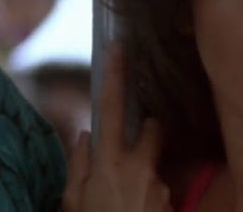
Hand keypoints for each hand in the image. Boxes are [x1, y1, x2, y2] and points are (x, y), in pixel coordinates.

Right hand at [62, 46, 171, 211]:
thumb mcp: (71, 202)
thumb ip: (79, 165)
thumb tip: (85, 135)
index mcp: (108, 162)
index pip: (112, 107)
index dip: (116, 74)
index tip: (119, 45)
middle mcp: (139, 169)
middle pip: (153, 130)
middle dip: (147, 131)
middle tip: (130, 148)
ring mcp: (159, 188)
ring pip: (155, 166)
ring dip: (144, 174)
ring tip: (123, 200)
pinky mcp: (171, 206)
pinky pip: (159, 193)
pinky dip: (148, 199)